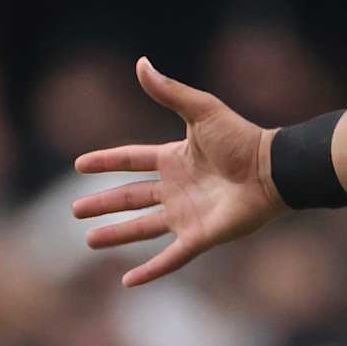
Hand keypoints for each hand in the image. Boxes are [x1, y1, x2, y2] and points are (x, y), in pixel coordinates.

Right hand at [71, 58, 285, 286]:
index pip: (132, 160)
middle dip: (103, 203)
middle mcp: (177, 188)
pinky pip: (170, 257)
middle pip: (131, 197)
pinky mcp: (200, 236)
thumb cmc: (240, 138)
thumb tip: (141, 63)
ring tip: (90, 241)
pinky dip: (150, 271)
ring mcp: (187, 214)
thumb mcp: (201, 110)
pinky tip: (128, 282)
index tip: (79, 164)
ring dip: (116, 234)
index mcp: (174, 158)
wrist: (271, 170)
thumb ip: (170, 92)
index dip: (106, 161)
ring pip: (142, 228)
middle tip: (75, 211)